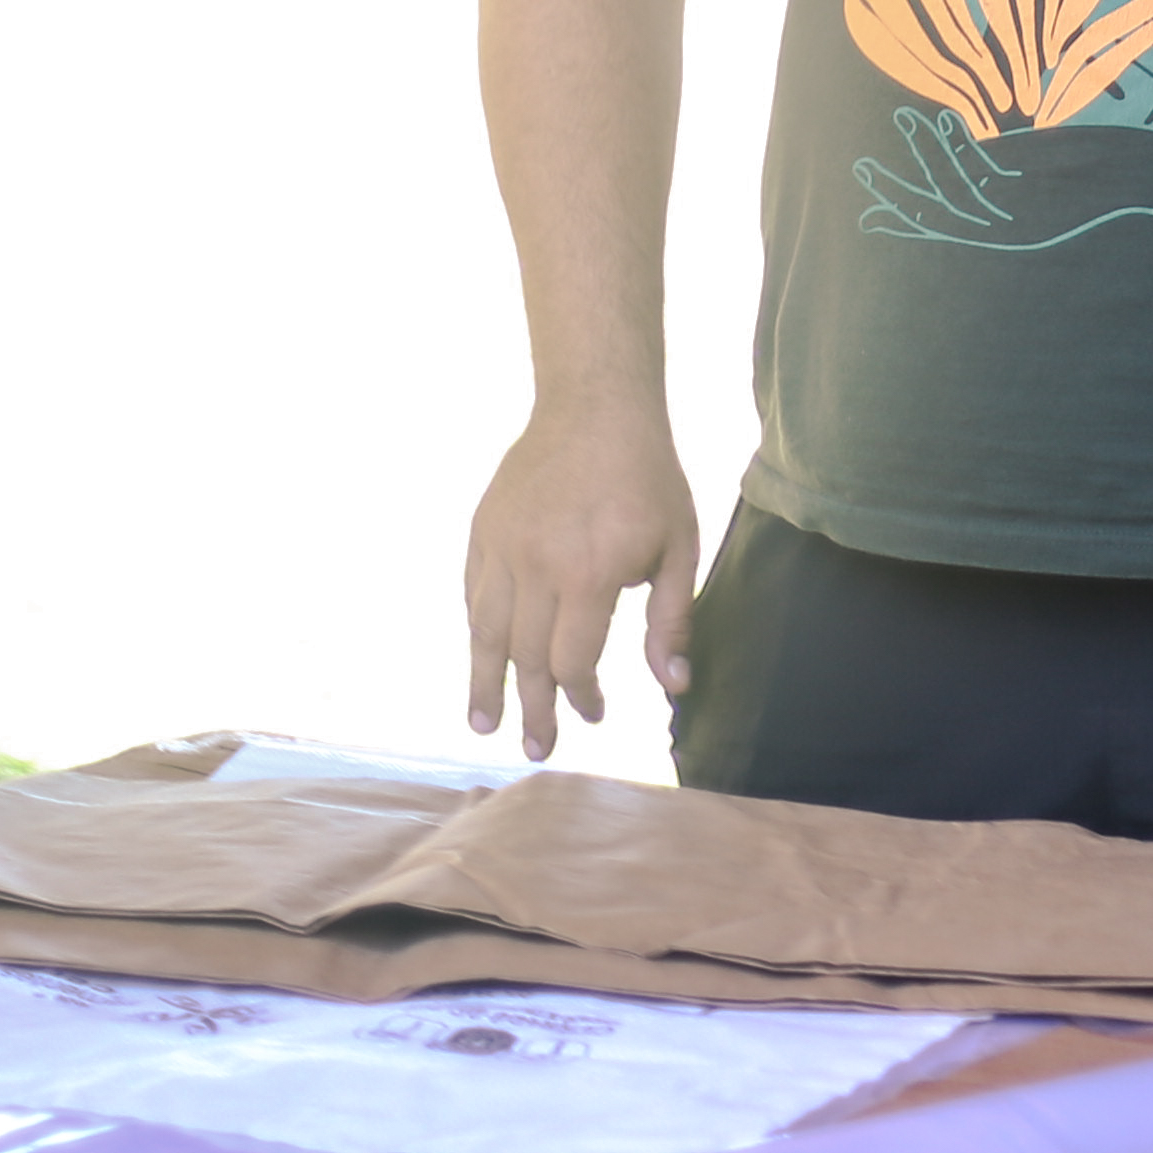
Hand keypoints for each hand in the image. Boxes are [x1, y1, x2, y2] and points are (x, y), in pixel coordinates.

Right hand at [460, 400, 697, 762]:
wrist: (595, 405)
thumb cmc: (647, 478)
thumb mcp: (679, 547)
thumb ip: (670, 620)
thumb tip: (674, 686)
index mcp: (587, 575)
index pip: (572, 661)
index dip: (581, 696)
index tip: (594, 712)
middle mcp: (535, 566)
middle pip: (525, 657)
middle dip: (532, 708)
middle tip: (536, 748)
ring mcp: (502, 546)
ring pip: (486, 630)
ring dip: (484, 682)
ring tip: (484, 724)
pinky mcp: (484, 528)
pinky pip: (473, 592)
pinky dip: (478, 628)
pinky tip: (482, 654)